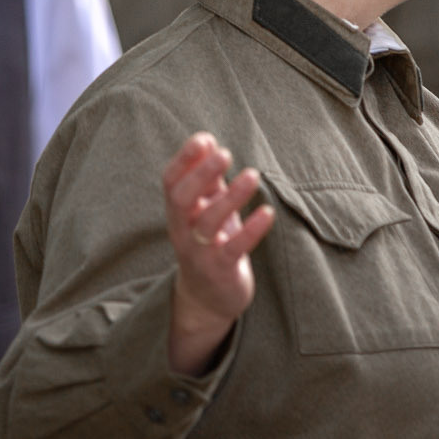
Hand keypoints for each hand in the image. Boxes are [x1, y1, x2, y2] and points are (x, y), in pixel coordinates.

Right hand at [163, 132, 273, 374]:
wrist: (207, 299)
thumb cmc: (209, 243)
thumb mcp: (205, 209)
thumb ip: (206, 178)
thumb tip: (207, 140)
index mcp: (177, 213)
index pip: (171, 182)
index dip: (184, 159)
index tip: (204, 139)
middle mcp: (183, 231)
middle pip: (181, 199)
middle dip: (200, 174)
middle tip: (225, 153)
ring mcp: (200, 252)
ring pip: (208, 222)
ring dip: (230, 197)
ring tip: (252, 174)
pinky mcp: (222, 270)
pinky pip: (234, 248)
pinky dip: (251, 229)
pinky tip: (267, 212)